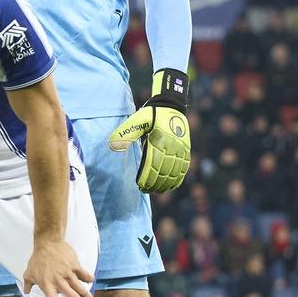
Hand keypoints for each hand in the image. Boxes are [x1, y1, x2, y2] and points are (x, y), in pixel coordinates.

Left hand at [23, 237, 93, 296]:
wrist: (47, 242)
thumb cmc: (38, 258)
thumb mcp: (29, 272)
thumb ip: (28, 284)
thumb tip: (26, 293)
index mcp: (47, 284)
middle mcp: (58, 280)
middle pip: (71, 296)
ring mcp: (67, 273)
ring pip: (80, 288)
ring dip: (86, 294)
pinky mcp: (75, 266)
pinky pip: (85, 275)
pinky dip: (88, 278)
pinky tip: (90, 280)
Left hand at [108, 68, 190, 192]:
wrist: (171, 105)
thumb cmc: (151, 113)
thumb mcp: (137, 119)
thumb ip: (126, 132)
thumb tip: (112, 144)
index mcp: (159, 139)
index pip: (153, 163)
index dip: (147, 176)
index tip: (140, 185)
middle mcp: (172, 145)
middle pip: (164, 170)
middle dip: (155, 182)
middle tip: (145, 190)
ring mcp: (181, 148)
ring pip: (174, 171)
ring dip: (166, 183)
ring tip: (156, 191)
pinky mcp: (186, 150)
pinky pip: (184, 167)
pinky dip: (178, 178)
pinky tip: (171, 186)